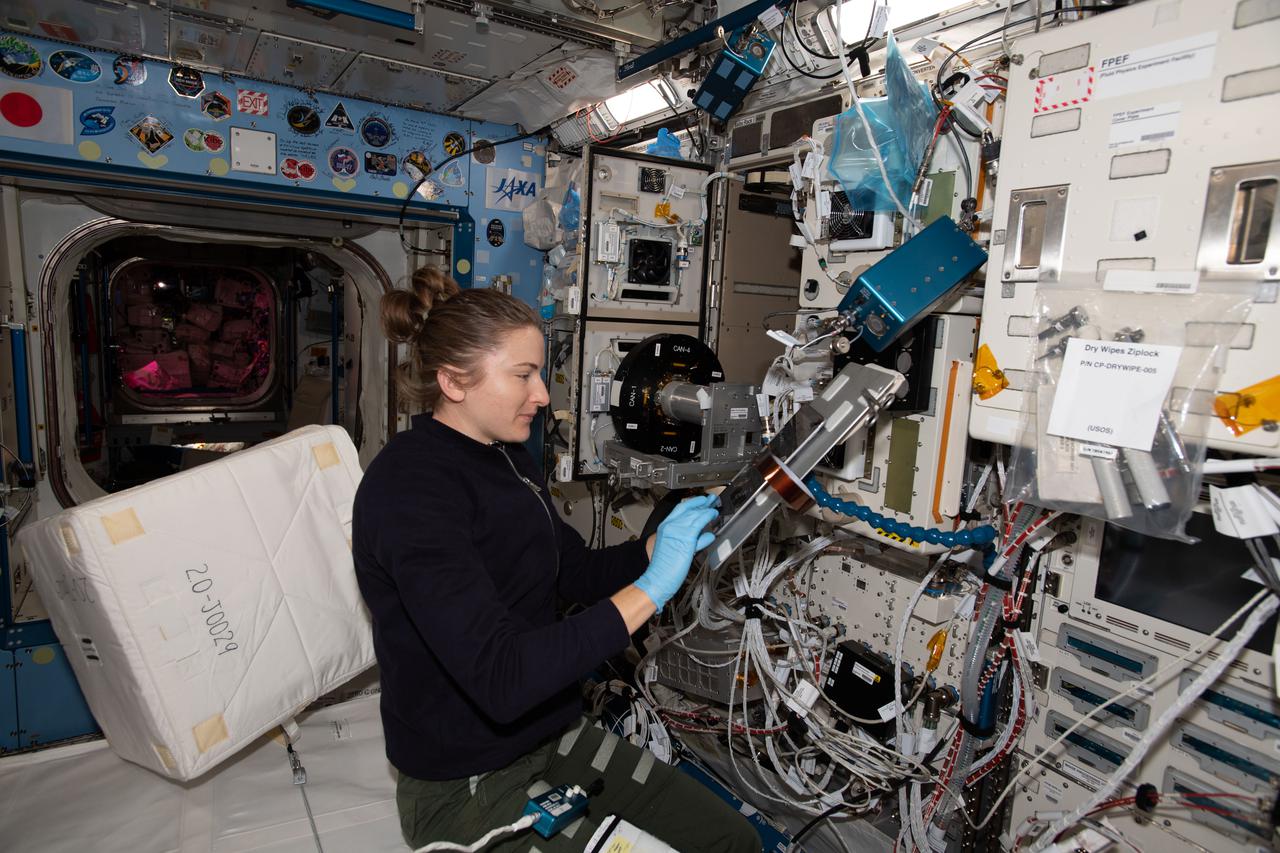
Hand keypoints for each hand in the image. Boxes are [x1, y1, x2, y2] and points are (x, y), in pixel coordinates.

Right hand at [633, 494, 718, 609]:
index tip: (702, 501)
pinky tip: (712, 522)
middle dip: (703, 504)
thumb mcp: (669, 546)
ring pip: (696, 516)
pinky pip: (700, 526)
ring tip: (714, 512)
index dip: (693, 502)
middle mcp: (670, 526)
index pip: (680, 508)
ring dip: (707, 512)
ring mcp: (678, 531)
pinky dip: (707, 522)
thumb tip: (698, 534)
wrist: (657, 578)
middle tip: (712, 502)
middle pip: (690, 509)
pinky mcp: (686, 539)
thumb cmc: (662, 567)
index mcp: (664, 526)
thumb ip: (682, 537)